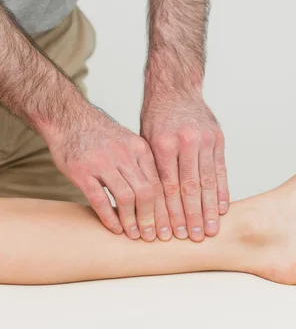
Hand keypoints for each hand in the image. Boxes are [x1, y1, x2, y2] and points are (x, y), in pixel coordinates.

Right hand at [46, 104, 170, 241]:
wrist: (69, 118)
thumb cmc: (100, 134)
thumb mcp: (127, 141)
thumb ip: (140, 164)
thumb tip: (156, 194)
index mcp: (139, 148)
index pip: (159, 183)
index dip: (164, 208)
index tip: (167, 226)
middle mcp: (125, 155)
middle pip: (146, 192)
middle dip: (151, 219)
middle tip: (152, 237)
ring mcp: (103, 163)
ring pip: (126, 198)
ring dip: (131, 221)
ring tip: (134, 235)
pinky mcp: (82, 171)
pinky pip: (99, 199)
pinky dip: (109, 217)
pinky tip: (114, 228)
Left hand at [141, 95, 228, 241]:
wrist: (175, 88)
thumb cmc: (156, 117)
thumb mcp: (145, 140)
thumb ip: (153, 170)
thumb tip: (153, 208)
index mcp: (163, 143)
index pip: (168, 186)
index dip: (171, 213)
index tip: (172, 234)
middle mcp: (186, 141)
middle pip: (190, 187)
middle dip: (192, 216)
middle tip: (194, 239)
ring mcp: (205, 139)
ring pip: (208, 181)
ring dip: (209, 209)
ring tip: (210, 230)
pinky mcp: (218, 138)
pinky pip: (221, 169)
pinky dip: (222, 191)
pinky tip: (221, 208)